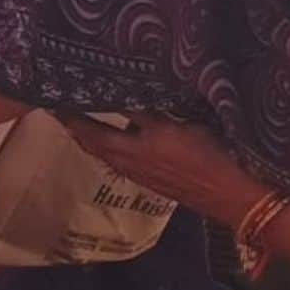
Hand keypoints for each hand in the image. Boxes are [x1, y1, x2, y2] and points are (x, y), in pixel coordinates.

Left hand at [58, 112, 270, 225]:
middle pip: (94, 138)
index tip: (64, 91)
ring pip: (102, 153)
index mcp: (145, 139)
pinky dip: (101, 149)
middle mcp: (135, 157)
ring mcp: (139, 172)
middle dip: (74, 123)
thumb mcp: (191, 124)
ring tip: (70, 123)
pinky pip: (114, 162)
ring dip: (84, 137)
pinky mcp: (148, 181)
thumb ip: (161, 109)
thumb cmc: (218, 154)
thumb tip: (137, 92)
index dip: (86, 104)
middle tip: (56, 108)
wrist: (233, 197)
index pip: (107, 116)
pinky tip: (103, 145)